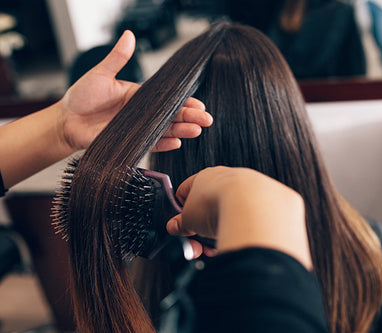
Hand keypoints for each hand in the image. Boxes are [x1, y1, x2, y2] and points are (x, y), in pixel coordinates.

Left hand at [58, 30, 211, 152]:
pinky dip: (163, 144)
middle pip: (171, 115)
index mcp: (139, 96)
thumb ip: (117, 58)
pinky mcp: (131, 142)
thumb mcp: (100, 74)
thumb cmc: (81, 97)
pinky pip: (151, 143)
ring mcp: (138, 128)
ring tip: (196, 131)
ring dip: (181, 131)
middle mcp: (142, 113)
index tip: (198, 104)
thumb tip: (128, 36)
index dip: (184, 101)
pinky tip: (176, 142)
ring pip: (165, 130)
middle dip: (190, 117)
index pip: (167, 98)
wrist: (66, 121)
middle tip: (206, 120)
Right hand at [166, 167, 311, 268]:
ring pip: (233, 214)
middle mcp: (230, 178)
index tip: (182, 229)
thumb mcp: (189, 219)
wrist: (252, 206)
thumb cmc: (218, 205)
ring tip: (219, 248)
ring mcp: (251, 187)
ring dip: (224, 231)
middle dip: (203, 230)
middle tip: (199, 247)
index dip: (181, 213)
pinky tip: (239, 243)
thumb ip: (180, 223)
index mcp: (206, 176)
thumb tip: (175, 227)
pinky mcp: (270, 200)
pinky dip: (245, 231)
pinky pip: (252, 219)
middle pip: (211, 206)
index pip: (186, 192)